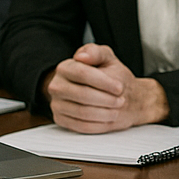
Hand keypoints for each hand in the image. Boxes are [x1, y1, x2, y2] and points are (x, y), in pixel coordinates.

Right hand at [44, 43, 168, 132]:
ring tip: (117, 108)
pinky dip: (99, 124)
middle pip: (82, 94)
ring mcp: (56, 104)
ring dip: (105, 112)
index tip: (119, 87)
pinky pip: (80, 126)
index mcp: (65, 67)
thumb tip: (81, 56)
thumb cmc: (109, 75)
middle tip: (121, 100)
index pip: (82, 74)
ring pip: (82, 112)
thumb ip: (96, 52)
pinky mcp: (61, 120)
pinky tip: (109, 118)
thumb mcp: (107, 58)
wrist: (108, 94)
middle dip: (106, 99)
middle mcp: (56, 86)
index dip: (103, 82)